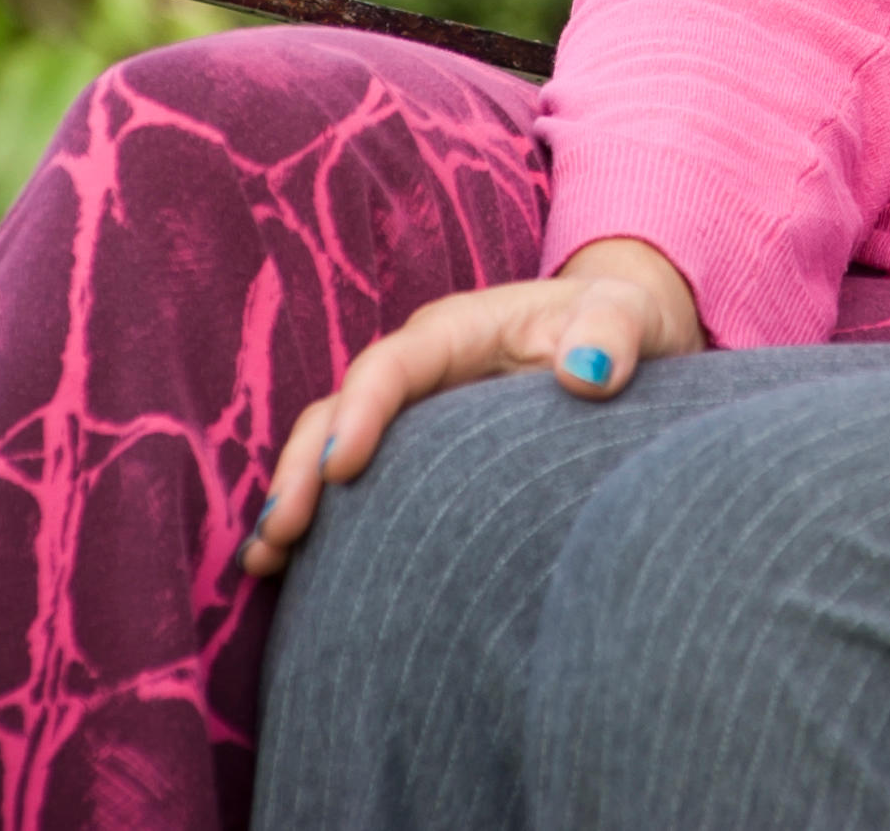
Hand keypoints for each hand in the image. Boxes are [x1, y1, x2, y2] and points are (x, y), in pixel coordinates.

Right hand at [239, 236, 702, 577]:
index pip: (392, 367)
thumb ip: (610, 334)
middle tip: (280, 531)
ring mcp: (411, 413)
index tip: (340, 468)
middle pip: (339, 409)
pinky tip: (286, 571)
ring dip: (294, 498)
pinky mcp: (415, 452)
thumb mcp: (627, 317)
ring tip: (263, 560)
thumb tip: (588, 372)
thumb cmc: (619, 324)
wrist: (620, 335)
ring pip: (329, 445)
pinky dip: (320, 518)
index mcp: (457, 332)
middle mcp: (419, 370)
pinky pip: (357, 481)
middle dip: (303, 468)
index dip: (361, 412)